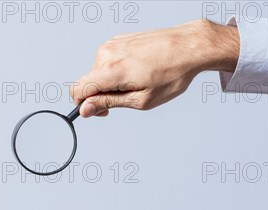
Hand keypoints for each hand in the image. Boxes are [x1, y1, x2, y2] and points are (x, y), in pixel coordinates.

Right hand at [70, 19, 239, 117]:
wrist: (189, 46)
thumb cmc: (171, 73)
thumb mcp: (141, 99)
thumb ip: (109, 103)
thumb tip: (86, 109)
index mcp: (111, 70)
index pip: (78, 90)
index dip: (83, 105)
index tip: (99, 112)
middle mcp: (107, 53)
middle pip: (89, 82)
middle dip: (101, 95)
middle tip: (127, 99)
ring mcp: (112, 44)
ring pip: (99, 72)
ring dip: (112, 82)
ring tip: (138, 82)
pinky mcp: (120, 39)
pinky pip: (109, 61)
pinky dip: (118, 70)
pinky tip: (139, 71)